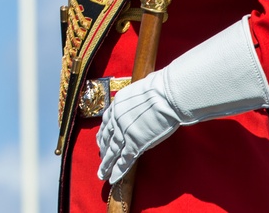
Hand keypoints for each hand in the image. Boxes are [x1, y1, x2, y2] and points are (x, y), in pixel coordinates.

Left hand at [95, 18, 268, 184]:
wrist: (168, 94)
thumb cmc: (162, 88)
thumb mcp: (143, 91)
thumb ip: (138, 101)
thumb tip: (145, 100)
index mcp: (118, 104)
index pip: (107, 122)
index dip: (103, 134)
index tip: (100, 141)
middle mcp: (116, 118)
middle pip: (106, 138)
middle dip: (103, 150)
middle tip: (100, 160)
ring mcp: (124, 132)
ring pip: (111, 152)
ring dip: (106, 164)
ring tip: (102, 174)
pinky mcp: (134, 144)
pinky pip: (123, 161)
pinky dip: (117, 171)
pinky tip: (112, 179)